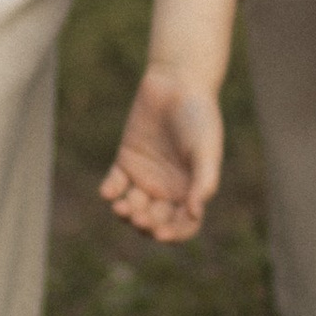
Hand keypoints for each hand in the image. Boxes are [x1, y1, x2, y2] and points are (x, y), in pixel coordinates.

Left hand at [100, 76, 224, 242]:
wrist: (177, 81)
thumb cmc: (199, 115)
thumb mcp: (206, 149)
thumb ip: (204, 182)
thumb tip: (196, 214)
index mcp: (191, 189)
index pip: (183, 226)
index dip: (173, 234)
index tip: (160, 233)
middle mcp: (168, 188)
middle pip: (155, 221)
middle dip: (146, 225)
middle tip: (138, 218)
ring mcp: (145, 176)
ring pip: (132, 208)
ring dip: (126, 214)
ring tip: (122, 206)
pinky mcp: (126, 160)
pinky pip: (115, 185)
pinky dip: (110, 191)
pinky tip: (110, 190)